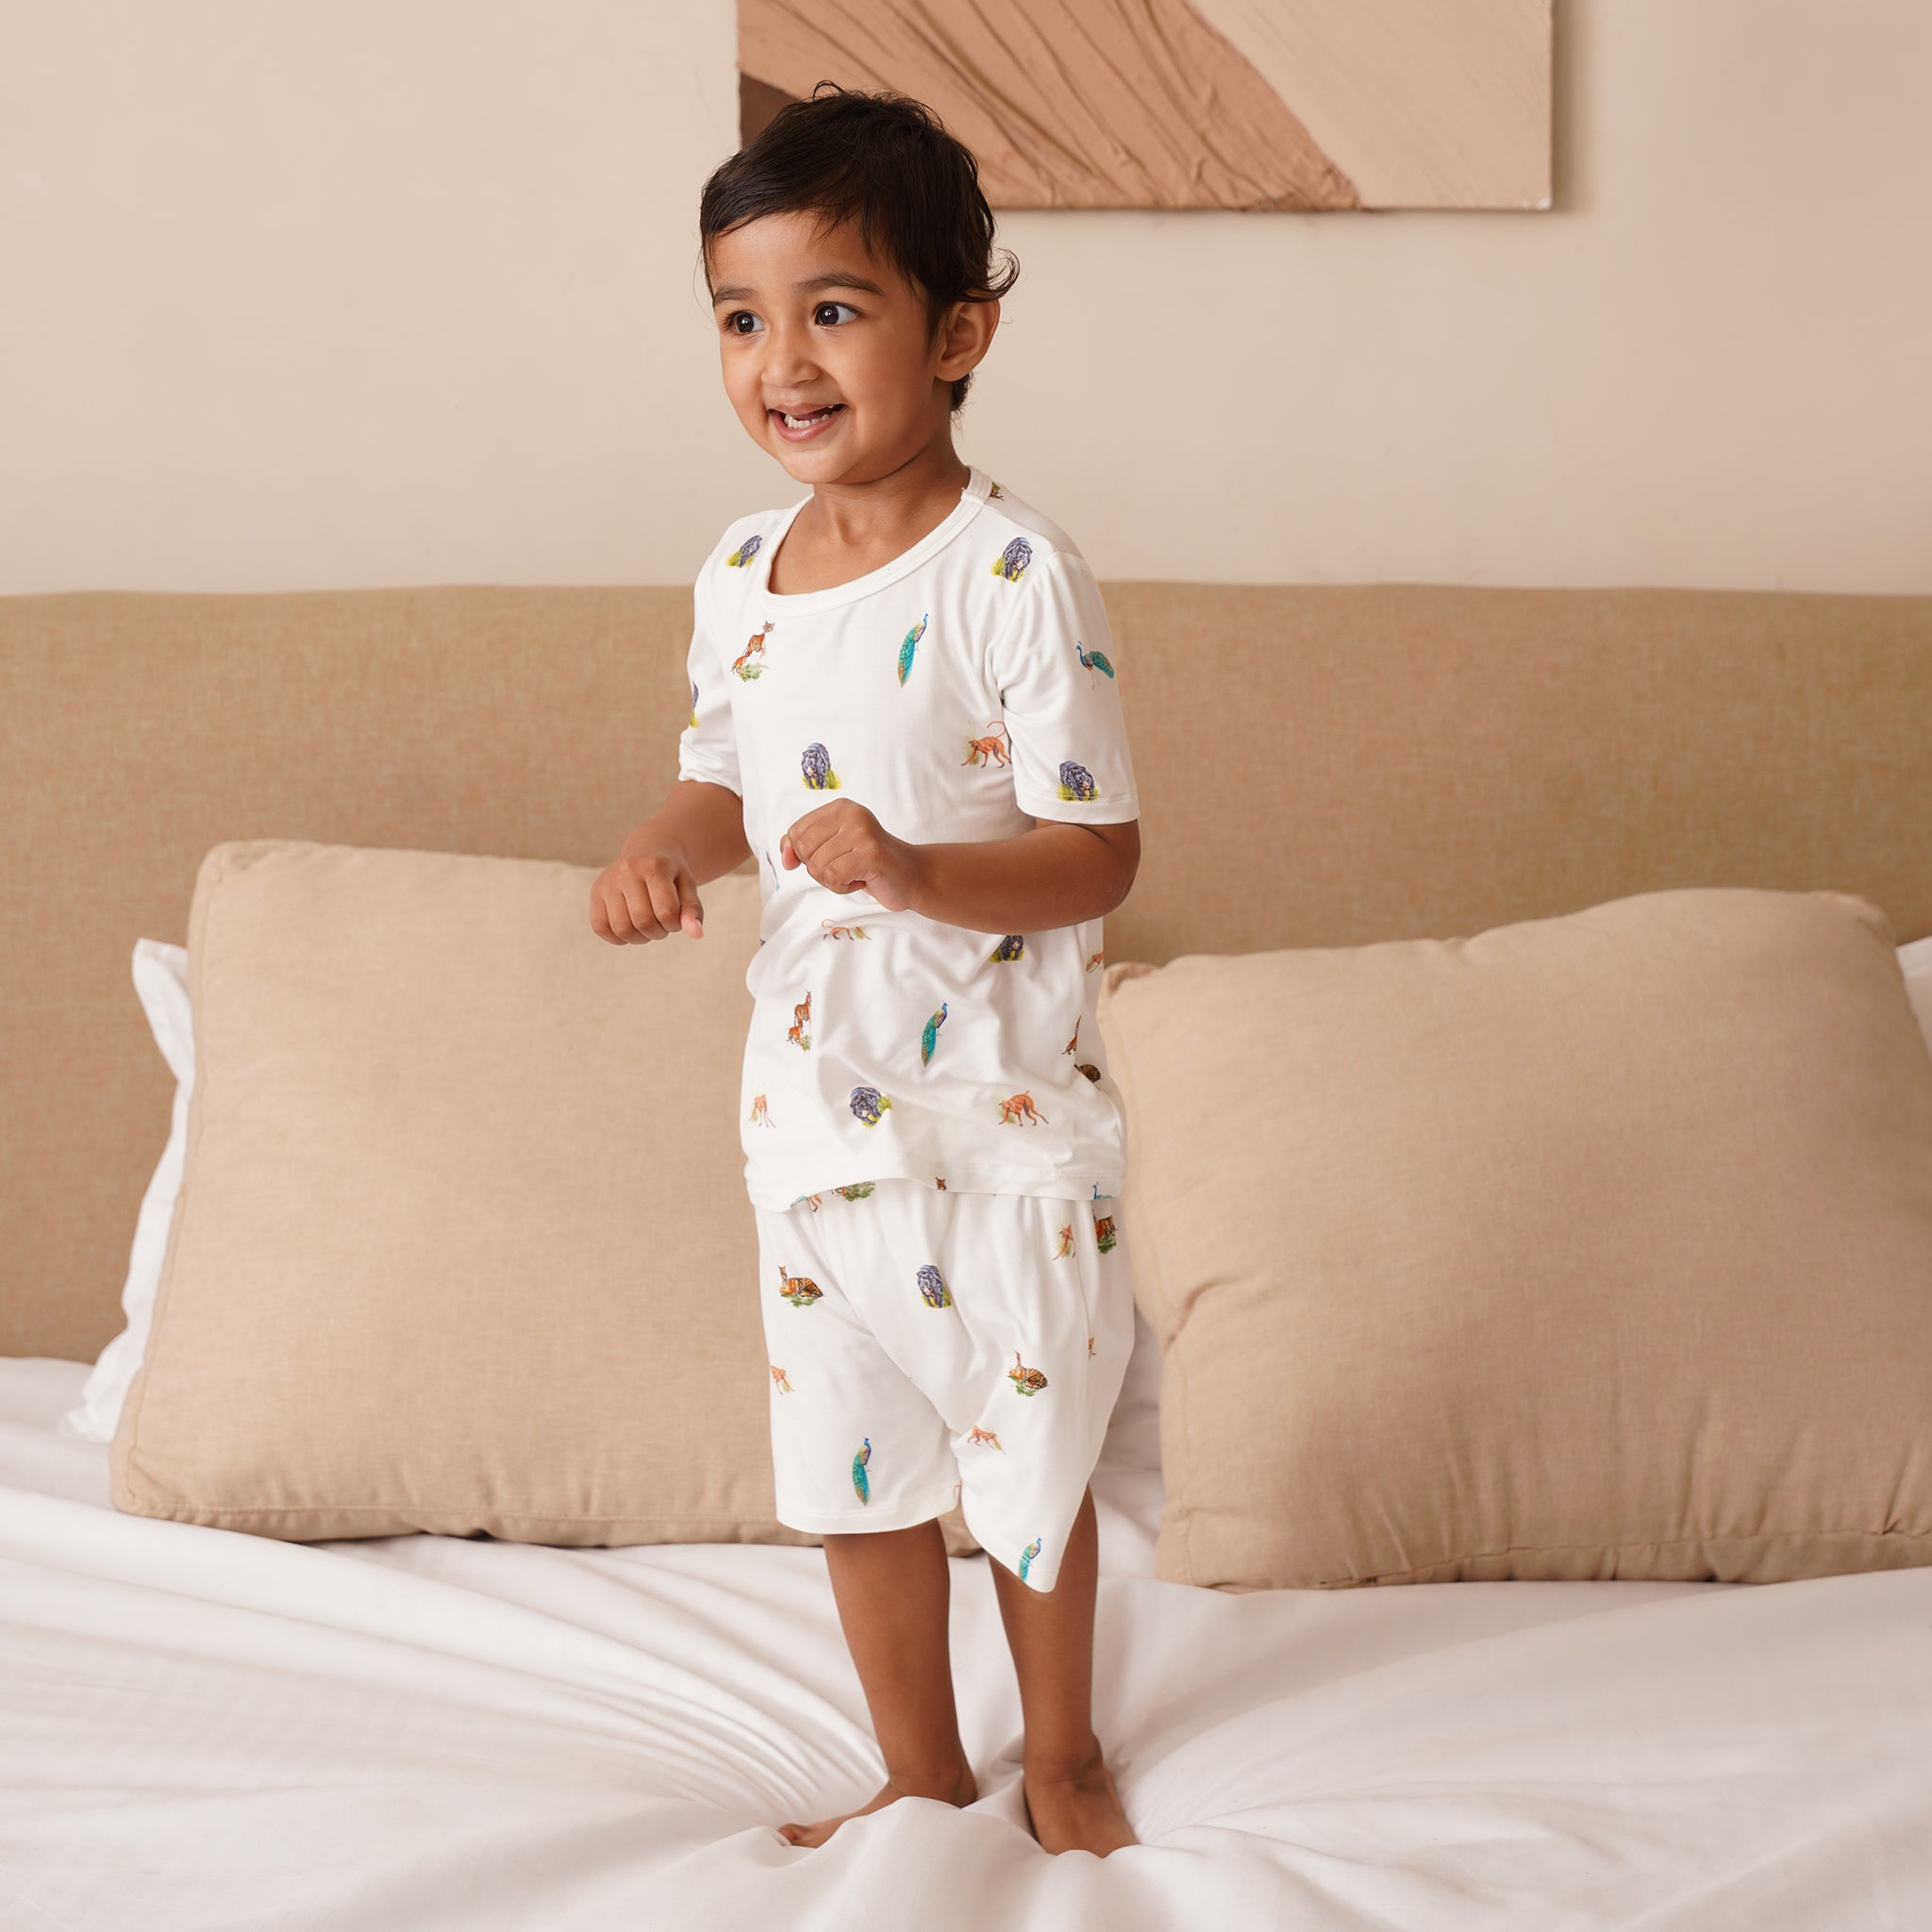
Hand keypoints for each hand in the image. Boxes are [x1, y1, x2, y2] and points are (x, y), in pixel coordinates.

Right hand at [590, 843, 703, 943]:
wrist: (648, 850)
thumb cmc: (671, 874)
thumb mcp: (687, 887)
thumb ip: (692, 910)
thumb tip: (697, 934)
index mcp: (654, 866)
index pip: (666, 911)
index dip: (674, 924)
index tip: (676, 920)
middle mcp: (626, 870)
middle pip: (643, 921)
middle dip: (658, 932)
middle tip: (662, 925)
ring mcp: (608, 881)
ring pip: (621, 928)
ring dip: (639, 938)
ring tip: (648, 927)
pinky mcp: (595, 892)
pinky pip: (600, 927)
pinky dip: (617, 937)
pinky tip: (630, 929)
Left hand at [781, 800, 922, 910]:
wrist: (911, 876)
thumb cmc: (867, 864)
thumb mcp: (831, 850)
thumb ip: (802, 848)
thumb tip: (785, 858)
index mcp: (839, 808)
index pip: (795, 832)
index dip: (804, 855)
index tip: (830, 859)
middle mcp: (850, 813)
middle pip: (804, 849)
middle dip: (819, 869)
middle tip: (845, 868)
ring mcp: (861, 832)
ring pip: (817, 866)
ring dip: (833, 881)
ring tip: (856, 873)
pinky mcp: (870, 853)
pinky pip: (833, 877)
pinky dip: (844, 887)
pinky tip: (862, 880)